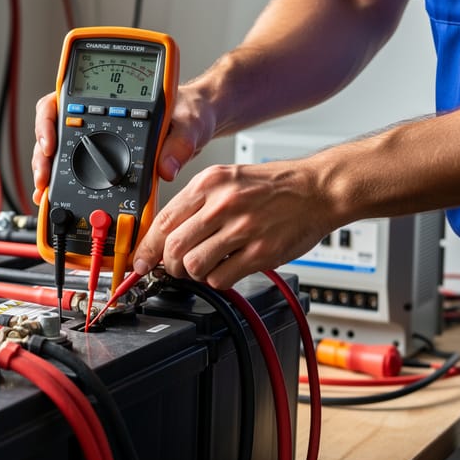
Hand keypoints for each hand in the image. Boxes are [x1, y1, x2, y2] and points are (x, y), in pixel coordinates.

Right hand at [31, 84, 218, 203]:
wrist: (198, 123)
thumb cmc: (190, 112)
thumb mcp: (190, 124)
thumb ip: (179, 143)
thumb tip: (165, 168)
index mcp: (109, 102)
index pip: (62, 101)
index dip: (47, 122)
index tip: (50, 143)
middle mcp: (97, 120)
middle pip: (53, 132)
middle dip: (43, 157)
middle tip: (43, 177)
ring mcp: (98, 141)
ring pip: (59, 155)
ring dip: (49, 175)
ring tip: (46, 195)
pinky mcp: (104, 162)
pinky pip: (77, 174)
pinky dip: (64, 188)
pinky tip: (57, 201)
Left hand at [131, 159, 335, 289]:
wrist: (318, 189)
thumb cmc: (274, 186)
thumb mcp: (228, 179)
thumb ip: (197, 203)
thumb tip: (165, 233)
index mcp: (210, 183)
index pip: (163, 220)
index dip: (146, 247)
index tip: (140, 262)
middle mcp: (223, 204)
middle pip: (172, 246)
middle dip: (166, 265)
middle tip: (173, 268)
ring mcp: (242, 229)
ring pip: (193, 265)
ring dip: (192, 274)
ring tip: (203, 268)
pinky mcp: (260, 252)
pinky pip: (220, 278)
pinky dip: (216, 281)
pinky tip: (225, 270)